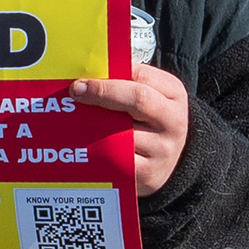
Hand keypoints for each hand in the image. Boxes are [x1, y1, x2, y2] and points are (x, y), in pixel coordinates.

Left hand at [71, 67, 190, 195]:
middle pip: (138, 99)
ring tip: (74, 120)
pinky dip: (97, 152)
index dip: (111, 75)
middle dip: (103, 92)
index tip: (83, 79)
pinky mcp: (149, 174)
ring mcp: (163, 150)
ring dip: (95, 125)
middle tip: (76, 92)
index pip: (142, 76)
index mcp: (173, 94)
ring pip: (123, 133)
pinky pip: (117, 160)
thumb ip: (123, 83)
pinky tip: (83, 146)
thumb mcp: (147, 97)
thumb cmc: (147, 123)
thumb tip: (88, 74)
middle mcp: (173, 121)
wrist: (165, 163)